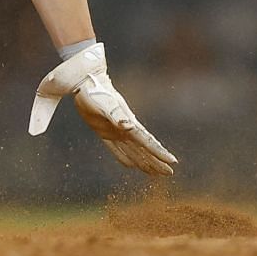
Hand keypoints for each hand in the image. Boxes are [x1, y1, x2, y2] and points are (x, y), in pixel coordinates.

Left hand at [27, 42, 176, 175]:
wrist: (84, 80)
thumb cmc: (94, 91)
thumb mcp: (104, 104)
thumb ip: (116, 116)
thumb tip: (129, 127)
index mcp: (127, 122)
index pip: (146, 141)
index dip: (159, 152)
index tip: (172, 163)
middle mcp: (124, 128)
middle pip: (143, 149)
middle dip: (156, 162)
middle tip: (169, 174)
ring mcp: (115, 130)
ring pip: (132, 151)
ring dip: (144, 162)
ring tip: (154, 174)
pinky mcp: (104, 131)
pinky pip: (116, 149)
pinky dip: (124, 158)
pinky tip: (131, 166)